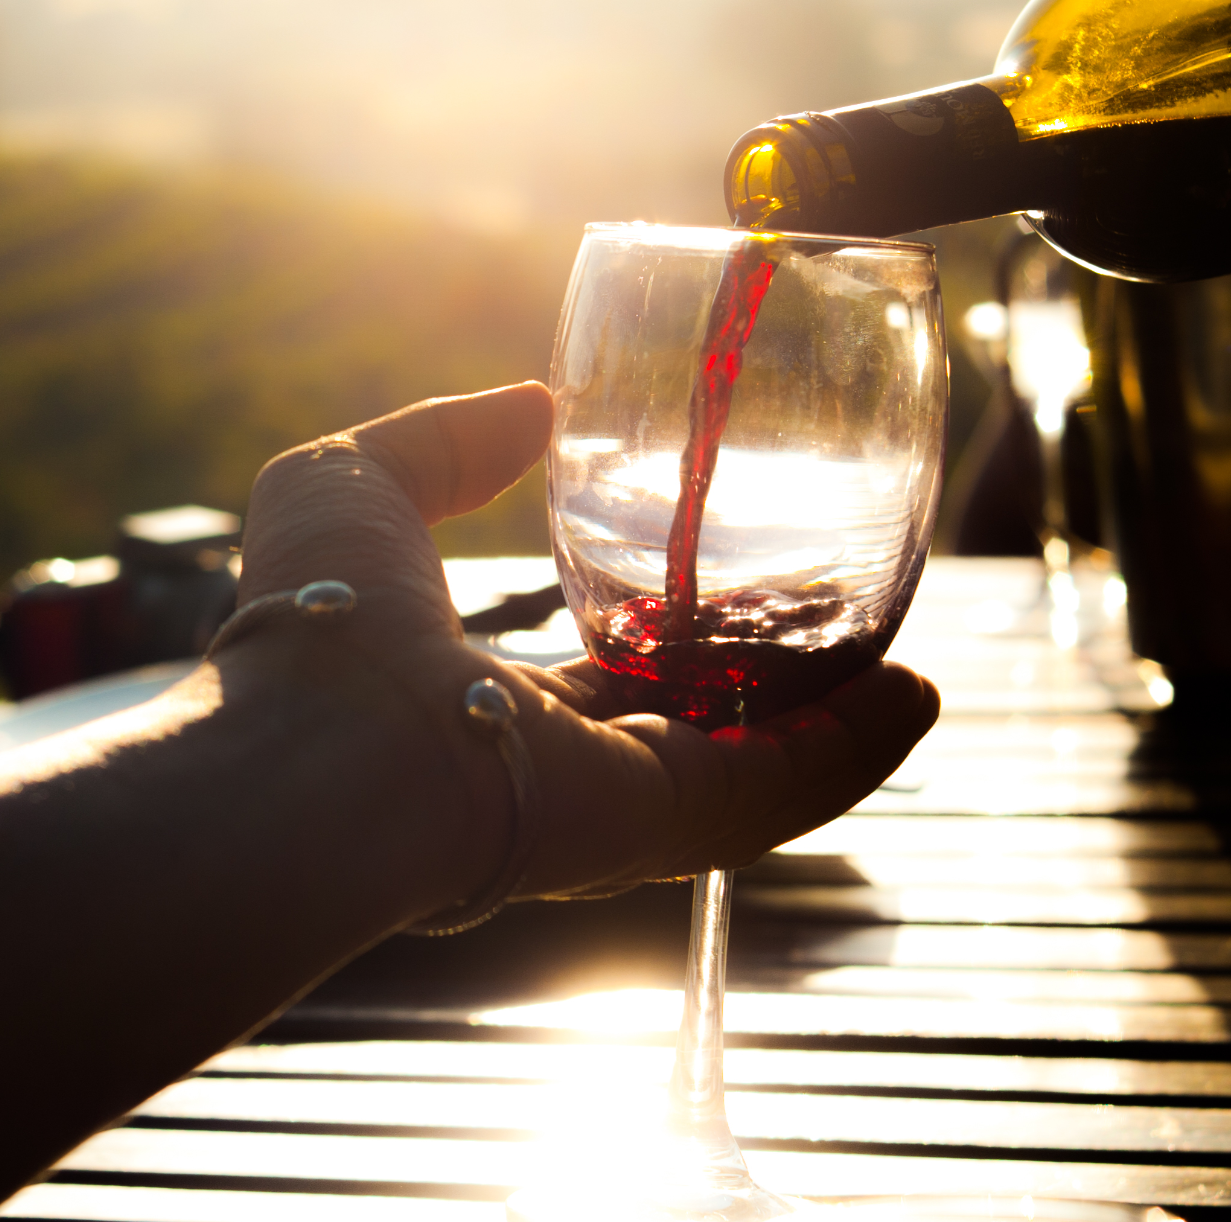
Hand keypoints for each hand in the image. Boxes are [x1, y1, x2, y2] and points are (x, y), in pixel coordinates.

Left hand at [236, 381, 938, 908]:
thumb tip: (533, 406)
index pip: (597, 680)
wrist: (319, 735)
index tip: (724, 584)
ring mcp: (616, 806)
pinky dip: (851, 753)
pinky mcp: (666, 824)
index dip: (661, 635)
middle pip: (691, 735)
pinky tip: (911, 698)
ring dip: (831, 724)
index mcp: (487, 703)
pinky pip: (779, 794)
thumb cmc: (319, 612)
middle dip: (766, 692)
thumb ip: (442, 443)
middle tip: (839, 626)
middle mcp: (558, 768)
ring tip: (907, 667)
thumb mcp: (357, 483)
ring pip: (751, 771)